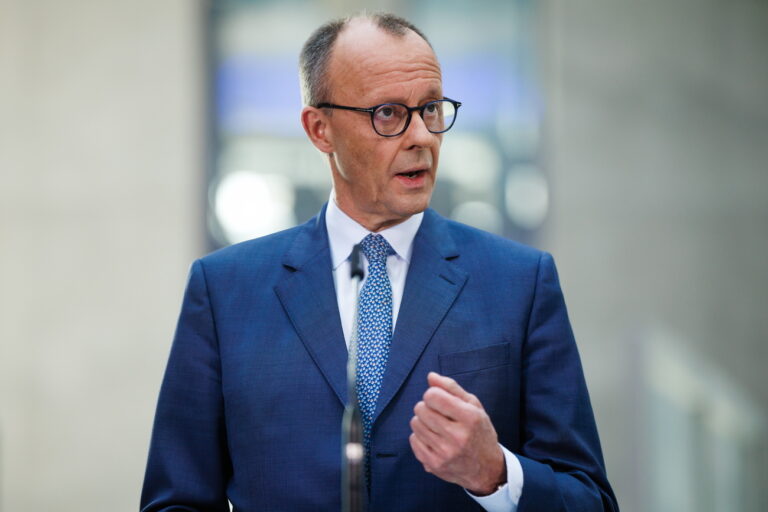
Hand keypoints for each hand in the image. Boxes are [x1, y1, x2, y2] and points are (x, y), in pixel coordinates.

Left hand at [409, 372, 505, 495]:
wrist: (487, 469)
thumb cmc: (479, 432)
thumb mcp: (474, 407)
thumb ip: (452, 388)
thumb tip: (430, 376)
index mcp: (470, 418)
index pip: (433, 396)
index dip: (433, 394)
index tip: (440, 400)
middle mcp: (457, 437)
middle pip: (421, 409)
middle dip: (427, 407)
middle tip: (439, 414)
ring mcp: (444, 453)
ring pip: (415, 423)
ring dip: (423, 421)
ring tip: (437, 427)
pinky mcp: (434, 464)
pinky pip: (413, 440)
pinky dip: (420, 436)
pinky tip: (433, 439)